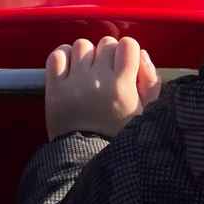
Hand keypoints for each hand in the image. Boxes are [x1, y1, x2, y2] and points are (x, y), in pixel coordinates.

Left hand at [45, 35, 160, 140]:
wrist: (84, 160)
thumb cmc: (117, 139)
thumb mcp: (145, 114)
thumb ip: (150, 82)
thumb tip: (141, 54)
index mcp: (122, 86)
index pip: (128, 44)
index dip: (128, 53)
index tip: (125, 66)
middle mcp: (97, 80)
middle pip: (106, 43)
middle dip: (108, 55)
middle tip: (107, 74)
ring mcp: (74, 82)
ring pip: (81, 45)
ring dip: (86, 56)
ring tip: (88, 74)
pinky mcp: (54, 88)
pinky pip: (57, 55)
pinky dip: (63, 58)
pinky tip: (70, 71)